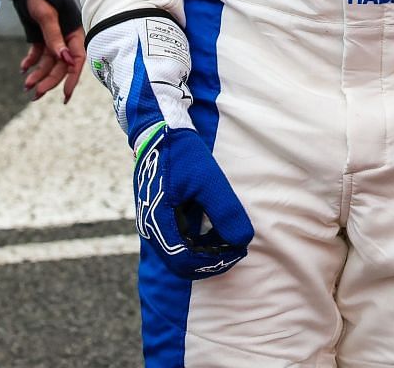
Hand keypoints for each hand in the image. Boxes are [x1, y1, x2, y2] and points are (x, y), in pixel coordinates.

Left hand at [19, 0, 85, 103]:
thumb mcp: (48, 16)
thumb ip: (55, 37)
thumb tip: (65, 58)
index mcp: (74, 32)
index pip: (76, 60)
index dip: (72, 78)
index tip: (65, 95)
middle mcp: (66, 38)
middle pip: (60, 65)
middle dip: (49, 80)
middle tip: (35, 94)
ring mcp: (53, 38)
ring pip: (48, 63)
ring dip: (38, 74)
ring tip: (26, 85)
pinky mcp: (40, 37)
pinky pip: (38, 55)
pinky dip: (31, 62)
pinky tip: (23, 69)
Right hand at [133, 116, 253, 279]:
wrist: (158, 130)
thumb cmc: (182, 153)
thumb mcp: (208, 180)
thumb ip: (225, 211)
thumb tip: (242, 241)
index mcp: (159, 223)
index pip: (185, 262)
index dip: (214, 262)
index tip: (238, 251)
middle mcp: (151, 228)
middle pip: (181, 263)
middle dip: (210, 260)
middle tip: (236, 248)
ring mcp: (152, 223)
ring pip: (179, 253)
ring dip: (204, 252)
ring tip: (228, 239)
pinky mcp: (157, 215)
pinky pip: (177, 240)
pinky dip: (197, 242)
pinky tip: (214, 229)